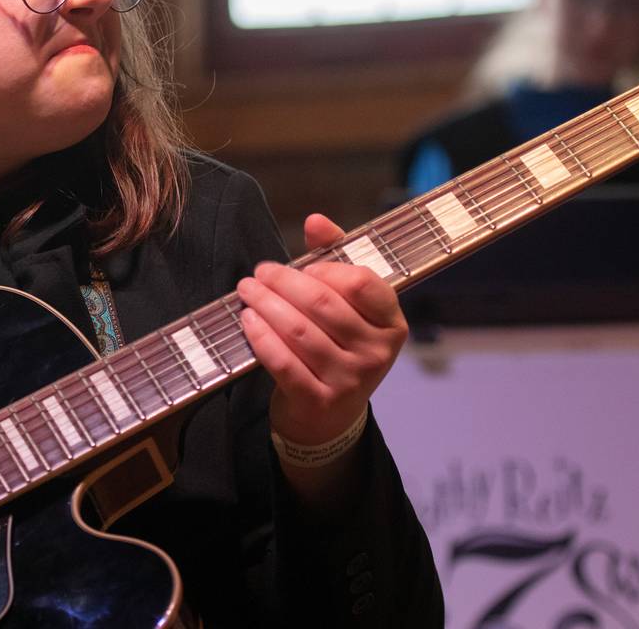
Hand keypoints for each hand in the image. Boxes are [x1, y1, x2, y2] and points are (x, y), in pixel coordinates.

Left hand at [237, 214, 407, 447]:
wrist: (330, 417)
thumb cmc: (338, 347)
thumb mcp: (347, 306)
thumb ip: (335, 258)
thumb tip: (315, 220)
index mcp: (391, 324)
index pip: (362, 283)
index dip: (326, 269)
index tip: (302, 268)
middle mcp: (376, 353)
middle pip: (323, 304)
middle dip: (284, 282)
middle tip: (259, 272)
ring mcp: (350, 380)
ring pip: (299, 331)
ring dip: (266, 304)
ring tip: (247, 290)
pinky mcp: (319, 400)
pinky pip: (283, 362)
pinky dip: (260, 337)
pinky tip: (247, 320)